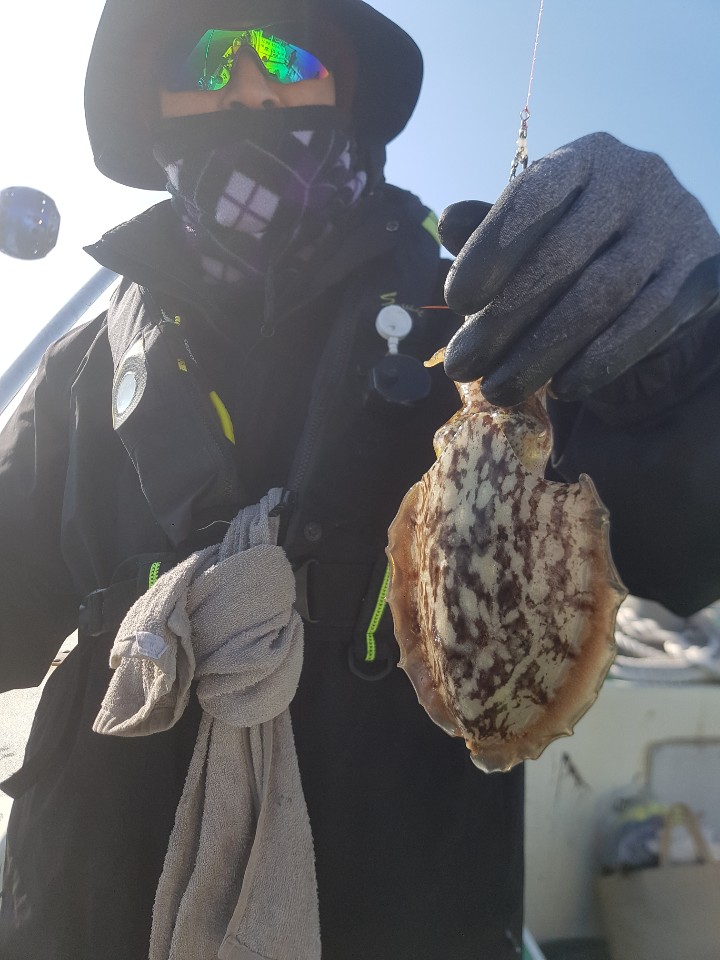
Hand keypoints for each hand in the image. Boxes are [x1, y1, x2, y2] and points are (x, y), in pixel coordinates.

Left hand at [440, 133, 719, 406]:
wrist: (666, 268)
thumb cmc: (584, 245)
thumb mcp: (538, 230)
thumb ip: (495, 229)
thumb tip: (446, 223)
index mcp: (587, 159)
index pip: (535, 193)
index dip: (491, 248)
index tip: (454, 301)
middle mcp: (636, 178)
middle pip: (563, 255)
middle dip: (504, 318)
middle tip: (461, 365)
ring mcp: (673, 224)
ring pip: (602, 294)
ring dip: (543, 350)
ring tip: (498, 390)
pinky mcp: (701, 273)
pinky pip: (647, 322)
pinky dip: (600, 359)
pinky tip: (562, 390)